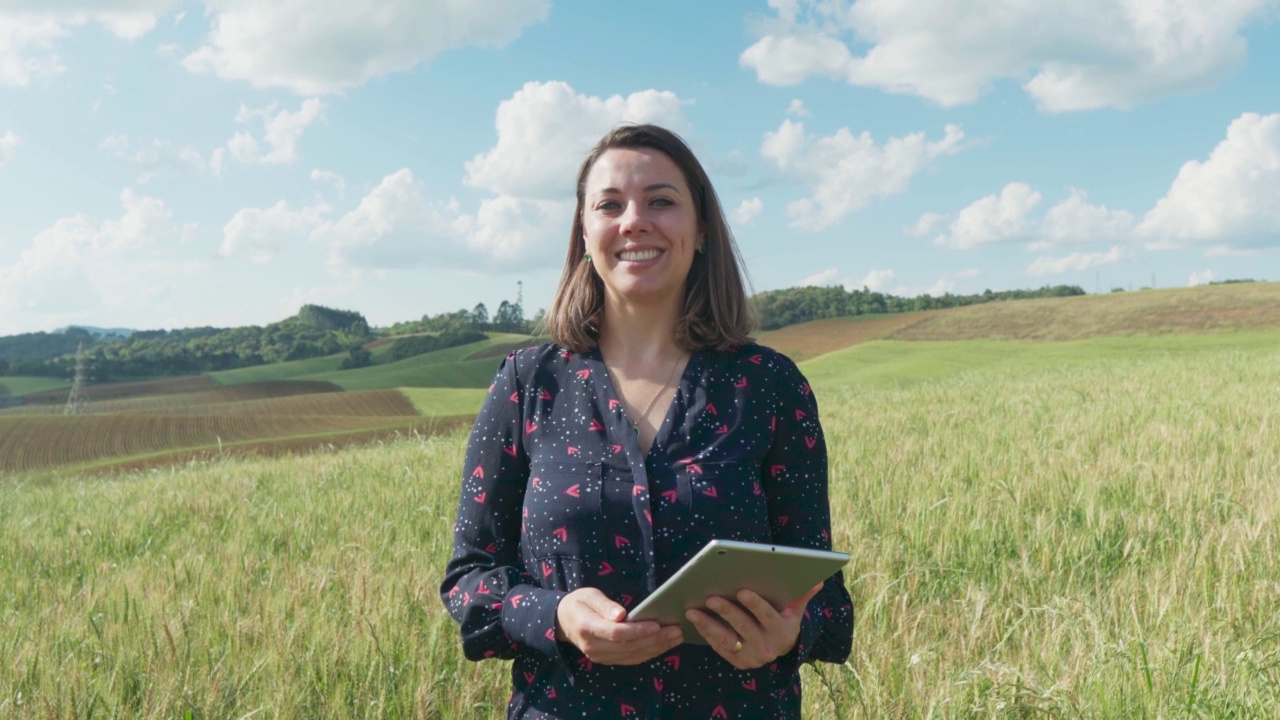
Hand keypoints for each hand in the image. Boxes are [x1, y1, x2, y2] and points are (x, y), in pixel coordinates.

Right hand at [555, 587, 683, 665]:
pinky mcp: (607, 660)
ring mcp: (600, 657)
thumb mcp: (589, 596)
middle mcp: (594, 647)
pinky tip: (663, 645)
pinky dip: (649, 653)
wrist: (563, 622)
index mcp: (588, 628)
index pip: (617, 633)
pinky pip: (631, 659)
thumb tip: (621, 615)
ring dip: (657, 648)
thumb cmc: (579, 603)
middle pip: (629, 647)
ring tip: (676, 638)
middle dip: (655, 640)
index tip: (657, 624)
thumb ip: (604, 605)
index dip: (638, 631)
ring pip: (633, 655)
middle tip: (676, 630)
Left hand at [685, 583, 822, 668]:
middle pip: (743, 627)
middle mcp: (767, 647)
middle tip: (710, 597)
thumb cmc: (784, 620)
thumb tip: (817, 580)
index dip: (755, 605)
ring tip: (692, 610)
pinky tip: (695, 621)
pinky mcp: (737, 662)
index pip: (768, 616)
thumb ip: (802, 595)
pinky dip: (706, 633)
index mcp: (783, 632)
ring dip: (708, 624)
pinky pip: (719, 647)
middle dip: (726, 611)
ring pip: (726, 639)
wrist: (779, 648)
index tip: (742, 591)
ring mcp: (751, 657)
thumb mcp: (794, 611)